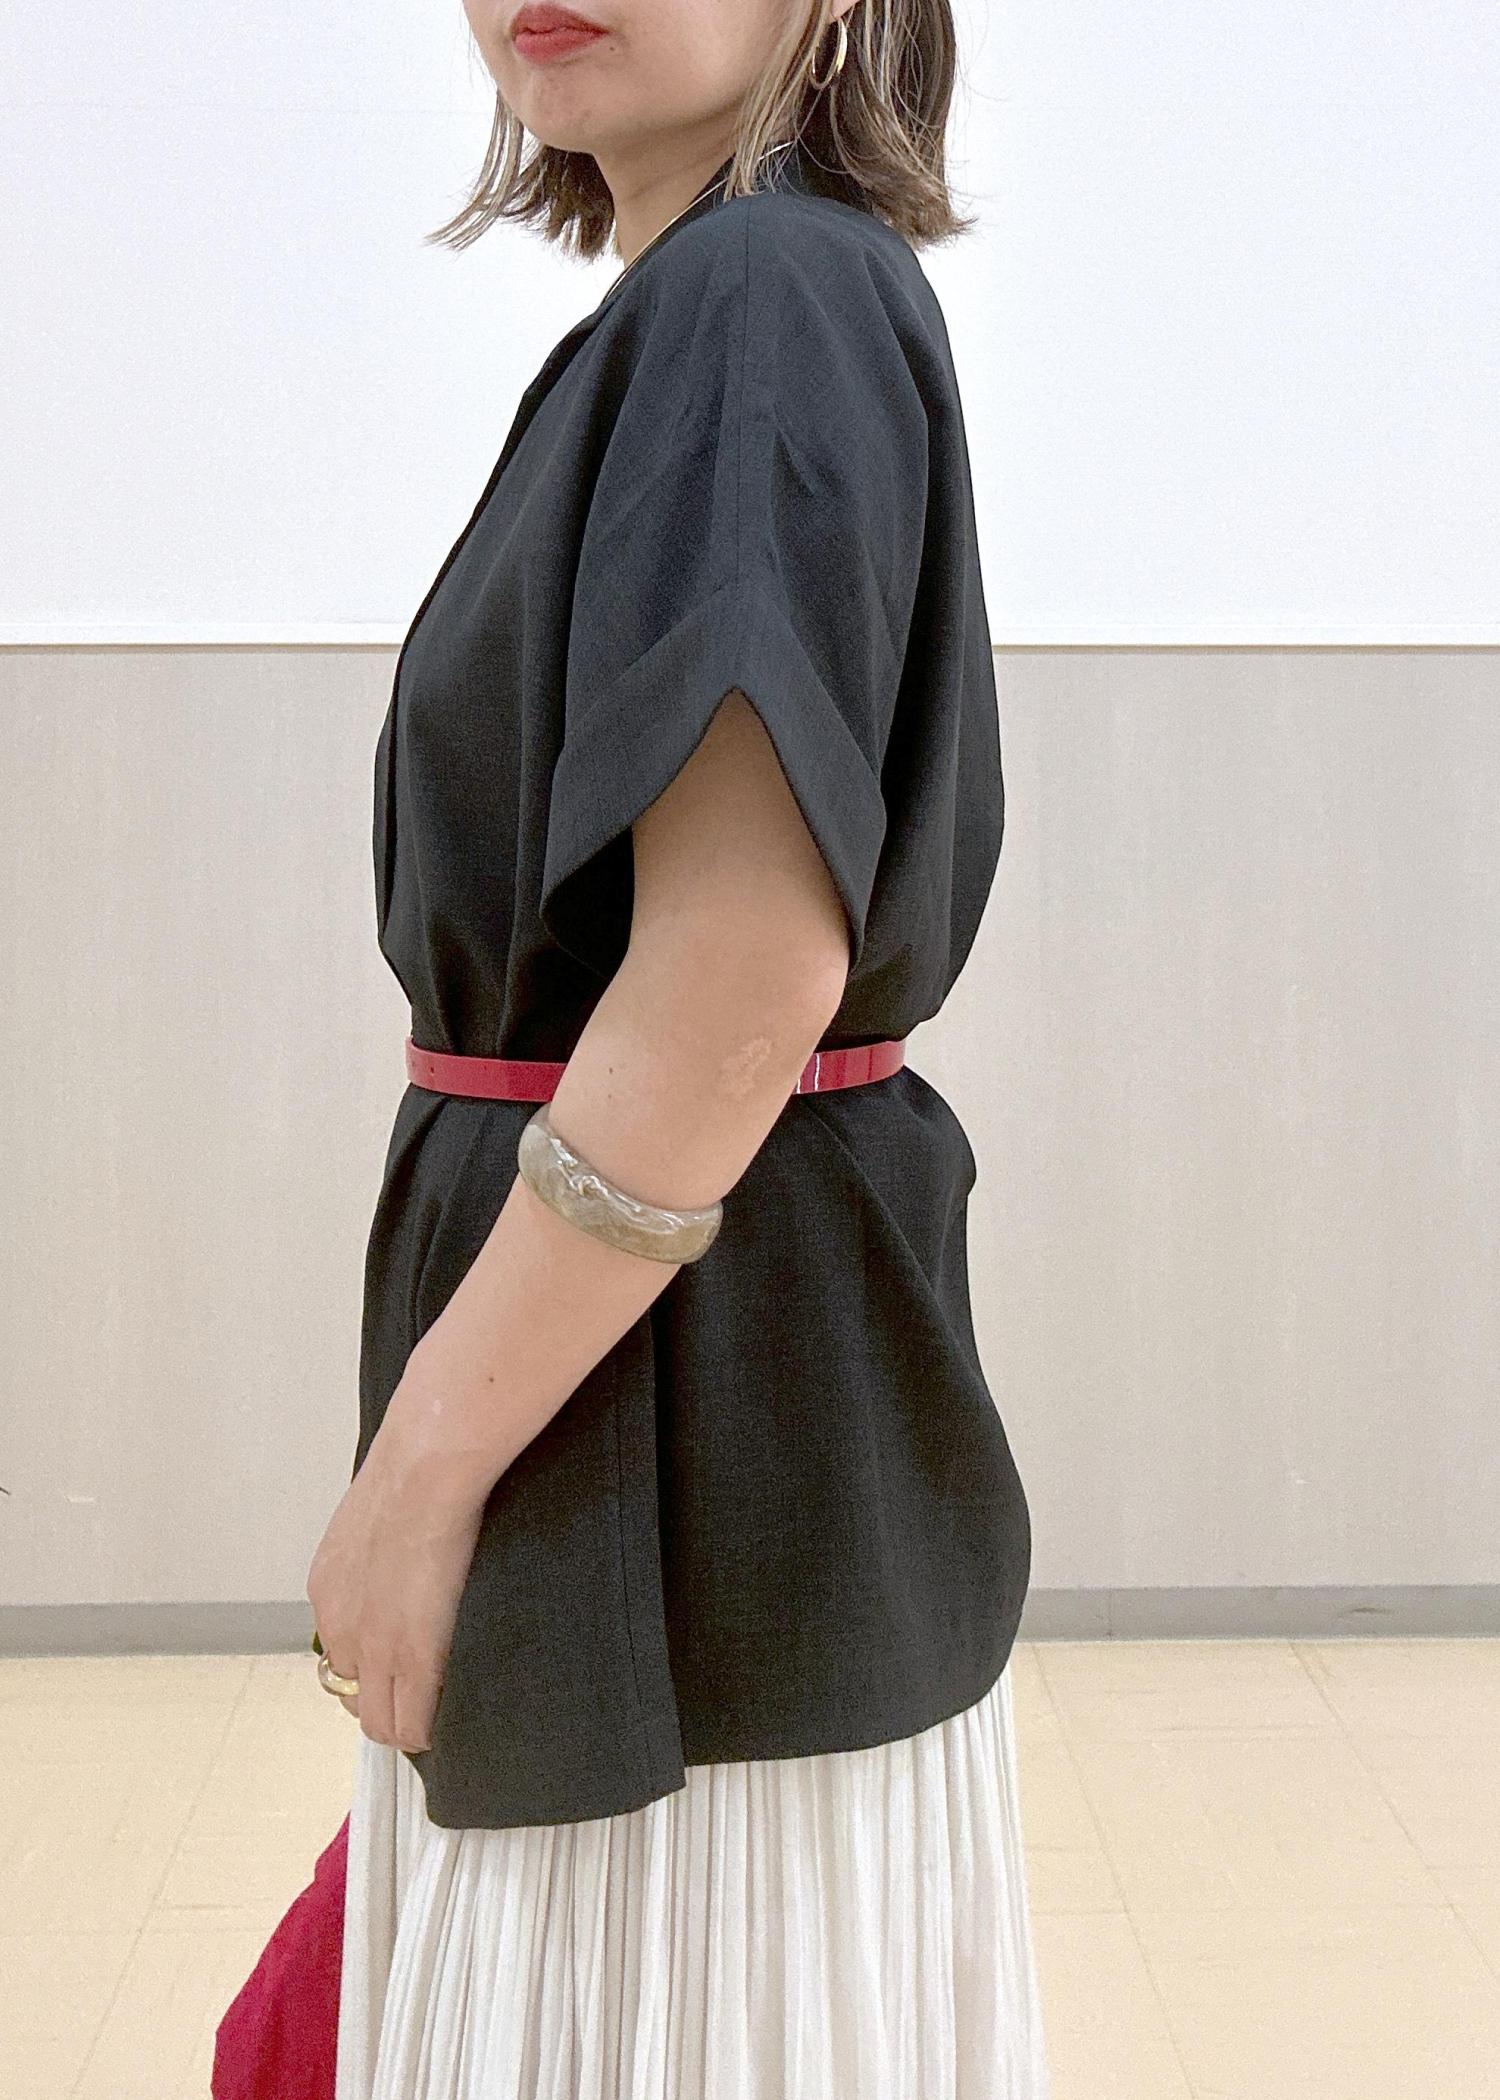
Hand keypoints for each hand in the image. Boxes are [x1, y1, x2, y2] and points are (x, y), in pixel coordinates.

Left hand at [305, 1381, 489, 1750]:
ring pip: (379, 1722)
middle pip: (354, 1697)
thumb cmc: (415, 1471)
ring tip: (441, 1710)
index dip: (377, 1668)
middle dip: (387, 1703)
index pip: (343, 1655)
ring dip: (407, 1721)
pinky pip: (412, 1725)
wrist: (424, 1471)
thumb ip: (383, 1546)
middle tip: (425, 1696)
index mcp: (329, 1590)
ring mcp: (372, 1647)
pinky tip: (451, 1716)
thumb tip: (408, 1549)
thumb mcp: (379, 1513)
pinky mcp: (410, 1658)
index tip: (404, 1667)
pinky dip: (429, 1729)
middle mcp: (339, 1627)